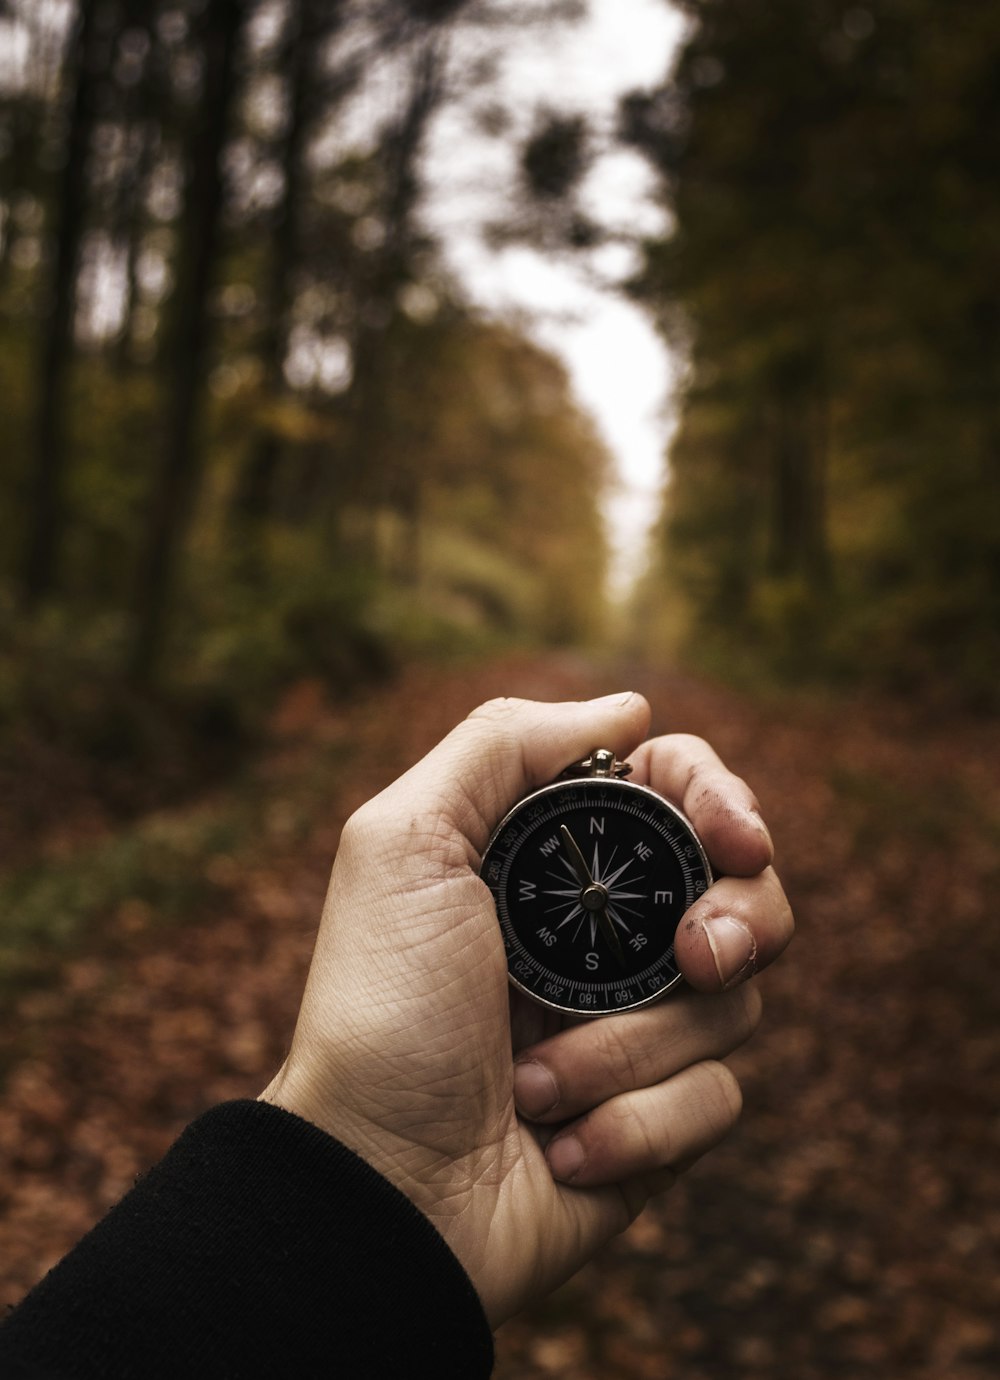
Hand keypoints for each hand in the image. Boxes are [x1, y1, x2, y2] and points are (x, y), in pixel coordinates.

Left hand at [259, 693, 792, 1326]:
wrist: (374, 1186)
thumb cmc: (379, 1009)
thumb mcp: (405, 843)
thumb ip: (502, 746)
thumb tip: (632, 708)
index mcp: (553, 862)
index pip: (679, 794)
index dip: (725, 802)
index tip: (738, 840)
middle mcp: (605, 935)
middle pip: (744, 892)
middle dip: (736, 921)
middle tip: (693, 955)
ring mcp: (636, 1027)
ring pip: (735, 1002)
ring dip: (629, 1048)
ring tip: (534, 1081)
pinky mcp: (658, 1118)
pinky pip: (717, 1101)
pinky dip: (637, 1124)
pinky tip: (558, 1147)